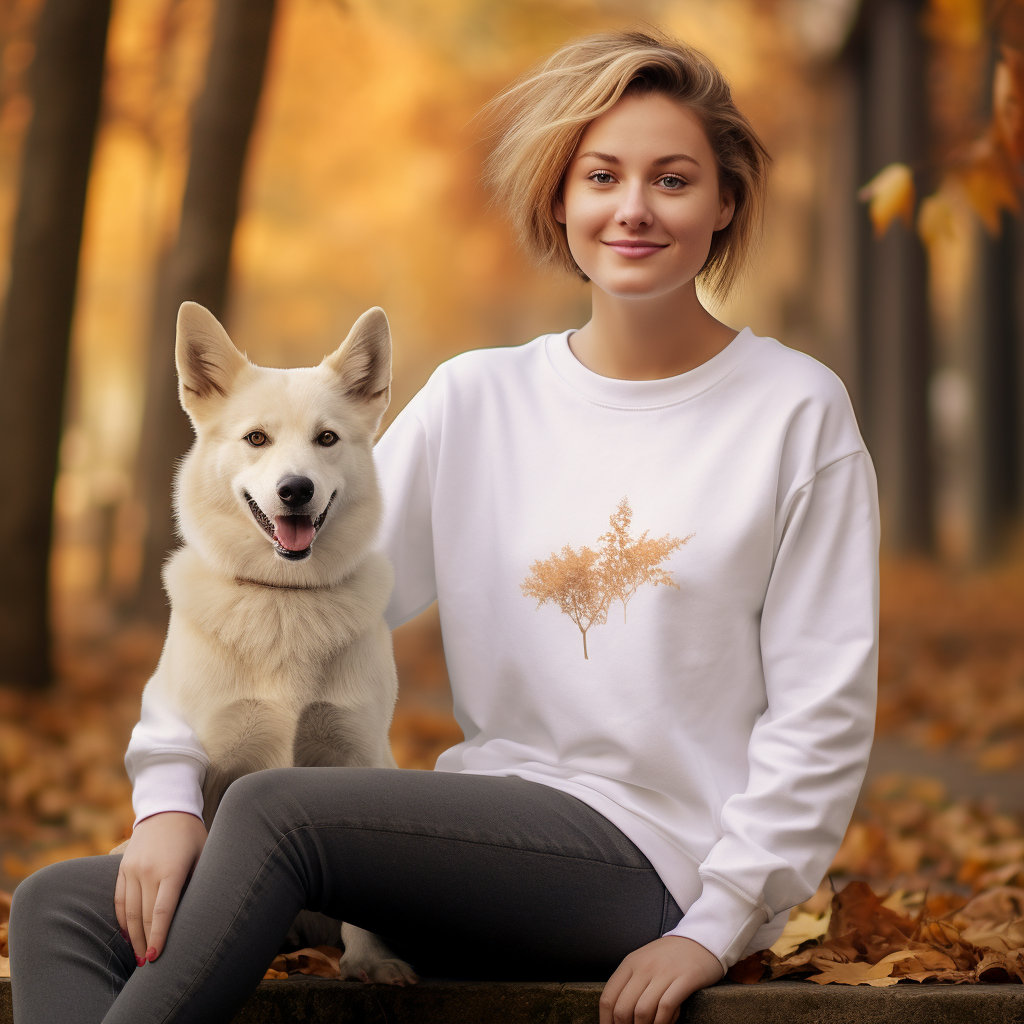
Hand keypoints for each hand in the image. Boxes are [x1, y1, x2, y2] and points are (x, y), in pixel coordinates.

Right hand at [114, 811, 207, 964]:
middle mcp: (147, 871)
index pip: (161, 911)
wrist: (166, 807)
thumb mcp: (203, 853)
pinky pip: (118, 899)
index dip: (158, 937)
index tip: (156, 957)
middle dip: (145, 942)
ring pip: (128, 911)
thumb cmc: (192, 834)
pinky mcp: (122, 868)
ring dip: (132, 936)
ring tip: (138, 956)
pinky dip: (121, 919)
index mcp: (171, 869)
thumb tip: (198, 914)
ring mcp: (132, 869)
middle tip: (148, 965)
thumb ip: (198, 881)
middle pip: (142, 916)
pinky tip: (127, 934)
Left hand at [600, 935, 723, 1023]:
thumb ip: (629, 984)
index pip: (608, 998)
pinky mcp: (685, 978)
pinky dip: (663, 1022)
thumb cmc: (669, 957)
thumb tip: (616, 1015)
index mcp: (630, 963)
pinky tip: (666, 1023)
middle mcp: (644, 967)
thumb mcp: (643, 963)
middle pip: (623, 1008)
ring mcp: (664, 972)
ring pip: (642, 1011)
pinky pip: (666, 1007)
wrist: (700, 940)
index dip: (606, 1021)